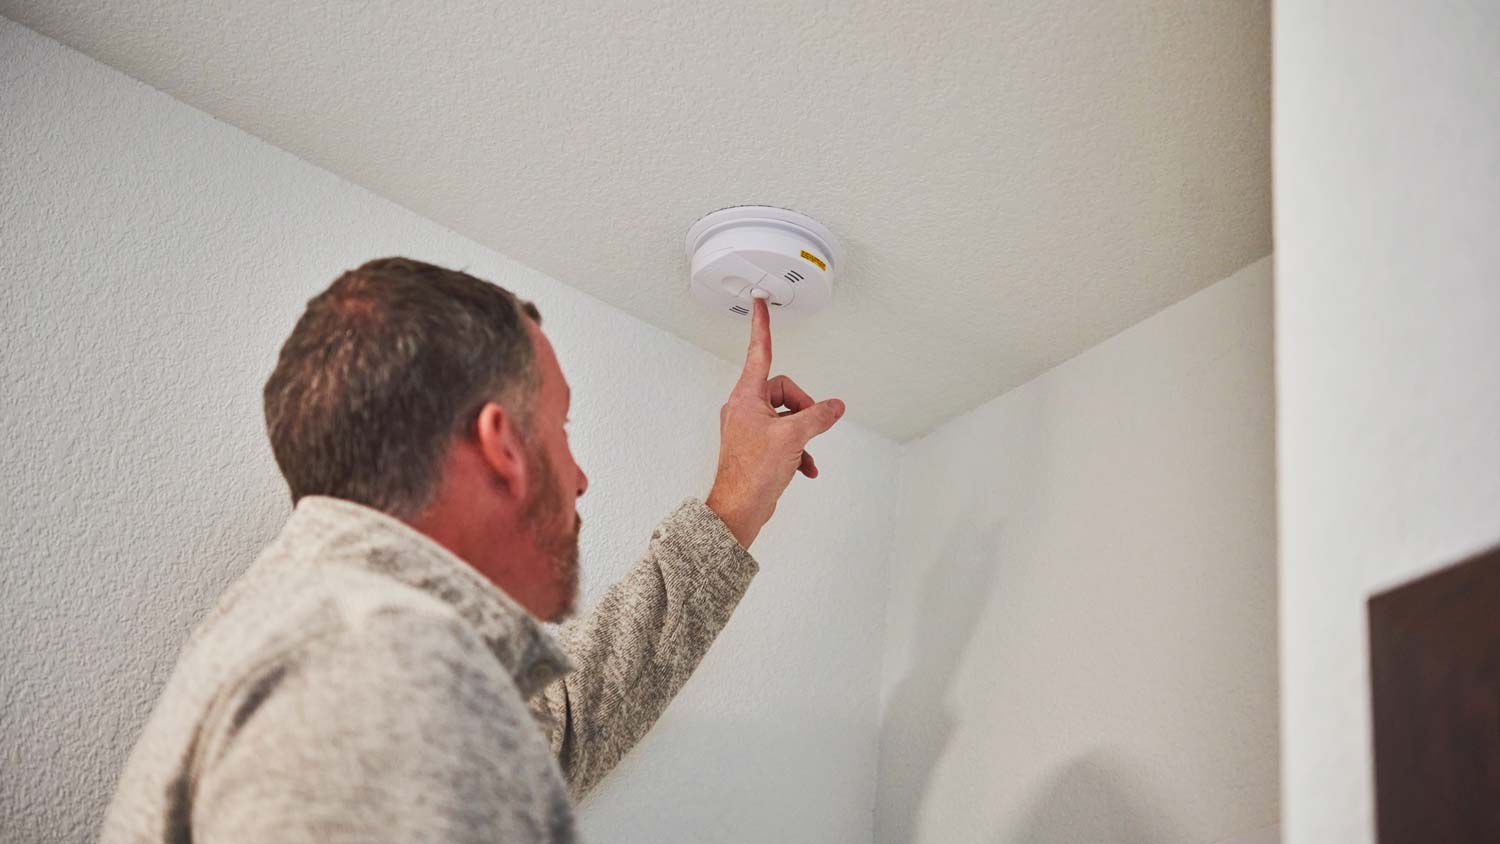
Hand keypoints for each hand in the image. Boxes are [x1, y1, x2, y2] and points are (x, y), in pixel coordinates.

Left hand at [705, 296, 845, 548]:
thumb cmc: (752, 474)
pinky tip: (805, 468)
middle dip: (803, 408)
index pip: (759, 352)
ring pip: (787, 417)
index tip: (759, 303)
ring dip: (803, 434)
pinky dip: (799, 450)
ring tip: (805, 454)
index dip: (762, 326)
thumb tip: (835, 406)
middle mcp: (745, 408)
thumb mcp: (793, 438)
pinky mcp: (756, 447)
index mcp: (746, 397)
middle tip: (810, 429)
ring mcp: (750, 428)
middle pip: (784, 391)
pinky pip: (785, 437)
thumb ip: (817, 417)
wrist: (738, 510)